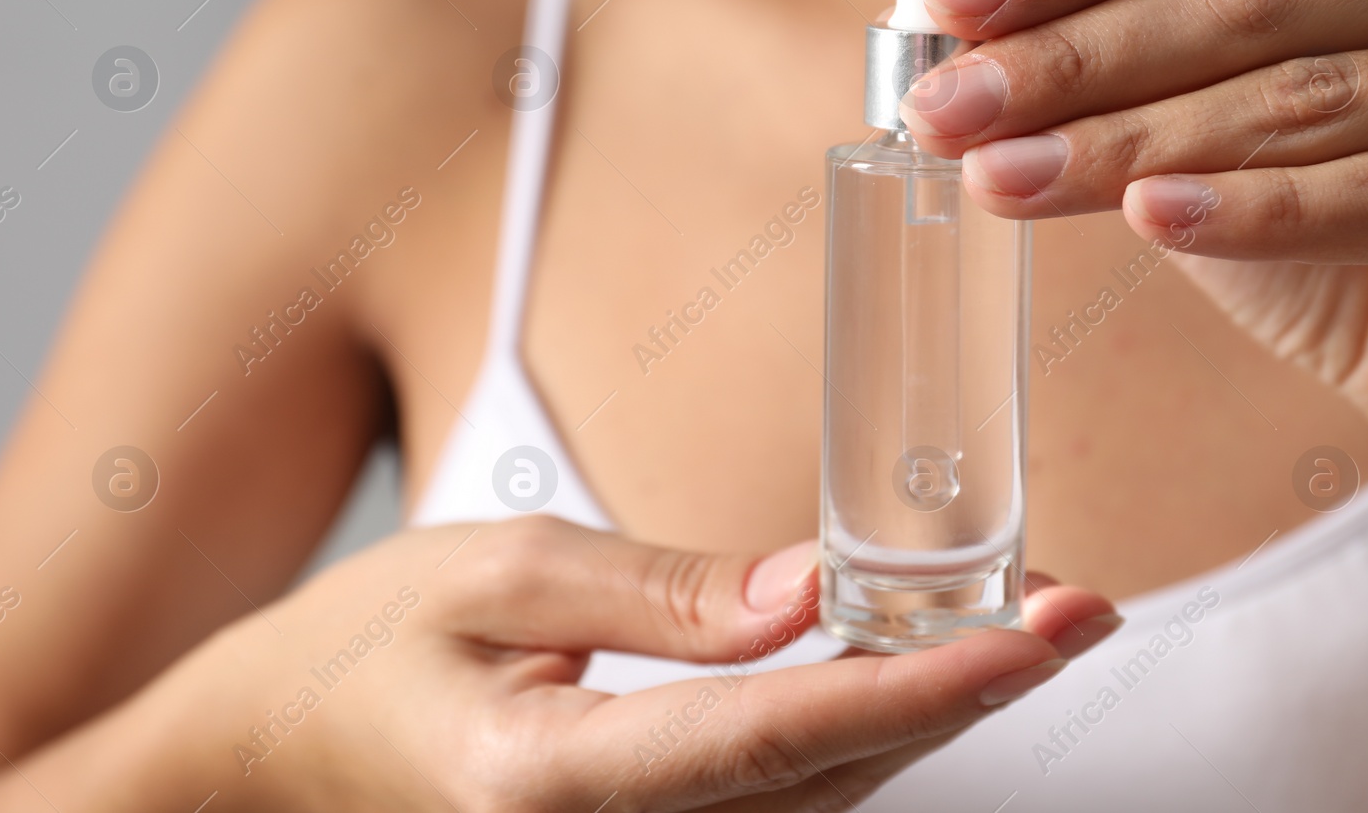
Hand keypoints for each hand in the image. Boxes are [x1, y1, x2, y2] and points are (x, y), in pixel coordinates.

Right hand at [213, 517, 1115, 811]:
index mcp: (559, 787)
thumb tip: (811, 590)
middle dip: (971, 690)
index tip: (1043, 631)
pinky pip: (794, 801)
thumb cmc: (366, 648)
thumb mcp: (491, 577)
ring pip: (832, 797)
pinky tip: (923, 664)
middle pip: (836, 776)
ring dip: (937, 710)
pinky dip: (870, 729)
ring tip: (1034, 623)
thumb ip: (657, 592)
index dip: (926, 682)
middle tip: (1085, 607)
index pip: (779, 733)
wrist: (281, 756)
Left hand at [902, 0, 1367, 556]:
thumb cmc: (1348, 232)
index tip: (948, 3)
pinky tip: (1152, 217)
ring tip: (1002, 175)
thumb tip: (962, 47)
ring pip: (1301, 98)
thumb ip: (1127, 77)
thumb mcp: (1224, 133)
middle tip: (946, 108)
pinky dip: (1263, 210)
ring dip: (1130, 141)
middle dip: (1073, 56)